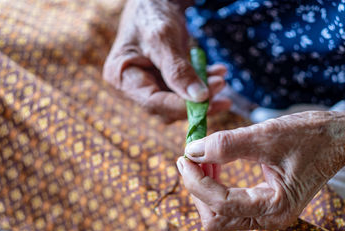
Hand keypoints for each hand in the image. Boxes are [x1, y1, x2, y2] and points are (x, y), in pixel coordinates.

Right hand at [103, 0, 230, 122]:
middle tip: (220, 86)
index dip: (181, 106)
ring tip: (221, 79)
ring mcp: (149, 84)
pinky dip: (203, 83)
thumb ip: (179, 70)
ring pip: (179, 101)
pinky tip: (218, 72)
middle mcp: (133, 86)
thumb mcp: (163, 39)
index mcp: (123, 77)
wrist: (155, 0)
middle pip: (167, 106)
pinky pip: (185, 89)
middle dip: (195, 101)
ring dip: (203, 93)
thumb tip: (200, 98)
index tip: (207, 100)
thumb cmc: (152, 14)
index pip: (153, 102)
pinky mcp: (164, 80)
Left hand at [177, 111, 344, 230]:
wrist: (337, 139)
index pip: (221, 203)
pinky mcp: (264, 205)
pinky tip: (213, 164)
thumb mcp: (266, 135)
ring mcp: (267, 215)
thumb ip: (227, 145)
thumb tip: (192, 150)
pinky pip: (229, 205)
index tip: (183, 156)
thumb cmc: (310, 136)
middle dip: (197, 188)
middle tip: (190, 158)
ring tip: (200, 158)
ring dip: (204, 188)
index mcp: (275, 206)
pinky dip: (215, 187)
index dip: (196, 180)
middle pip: (215, 218)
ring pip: (219, 215)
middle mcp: (271, 219)